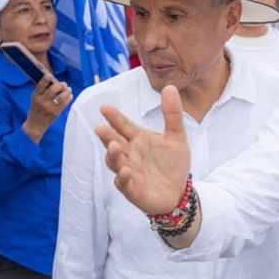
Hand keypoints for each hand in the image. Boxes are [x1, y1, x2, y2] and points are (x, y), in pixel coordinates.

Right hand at [24, 76, 71, 140]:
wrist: (36, 124)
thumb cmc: (36, 108)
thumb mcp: (35, 98)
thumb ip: (43, 90)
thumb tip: (55, 81)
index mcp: (35, 96)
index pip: (40, 86)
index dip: (46, 79)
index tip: (50, 75)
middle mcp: (42, 101)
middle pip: (53, 90)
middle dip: (60, 85)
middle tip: (64, 83)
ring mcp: (49, 108)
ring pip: (61, 97)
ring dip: (67, 91)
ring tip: (68, 89)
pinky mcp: (56, 113)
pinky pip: (65, 103)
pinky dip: (69, 97)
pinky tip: (69, 95)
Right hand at [95, 86, 191, 214]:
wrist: (178, 192)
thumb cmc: (172, 164)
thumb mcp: (177, 136)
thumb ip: (172, 113)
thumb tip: (170, 87)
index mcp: (137, 138)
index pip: (123, 125)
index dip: (114, 117)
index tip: (104, 107)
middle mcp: (128, 153)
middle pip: (114, 142)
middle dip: (106, 136)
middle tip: (100, 127)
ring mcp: (127, 171)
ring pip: (114, 162)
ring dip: (113, 155)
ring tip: (114, 146)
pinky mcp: (131, 189)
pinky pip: (123, 183)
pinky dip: (122, 177)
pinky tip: (125, 171)